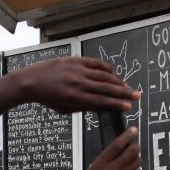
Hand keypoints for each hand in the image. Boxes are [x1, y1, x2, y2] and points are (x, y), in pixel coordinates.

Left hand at [15, 57, 138, 112]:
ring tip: (128, 86)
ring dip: (118, 81)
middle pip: (106, 89)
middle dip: (123, 93)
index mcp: (75, 98)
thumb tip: (101, 107)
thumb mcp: (65, 109)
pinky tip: (114, 74)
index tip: (128, 107)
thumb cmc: (48, 98)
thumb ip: (84, 108)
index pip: (100, 102)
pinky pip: (95, 63)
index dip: (116, 105)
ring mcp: (77, 70)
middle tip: (137, 96)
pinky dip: (106, 68)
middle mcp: (78, 83)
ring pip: (103, 76)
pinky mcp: (75, 60)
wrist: (32, 81)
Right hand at [74, 127, 140, 169]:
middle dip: (135, 146)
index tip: (133, 129)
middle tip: (134, 145)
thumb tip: (107, 163)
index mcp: (99, 165)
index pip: (117, 145)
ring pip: (137, 162)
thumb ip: (98, 169)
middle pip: (132, 151)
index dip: (127, 135)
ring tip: (132, 160)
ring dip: (136, 158)